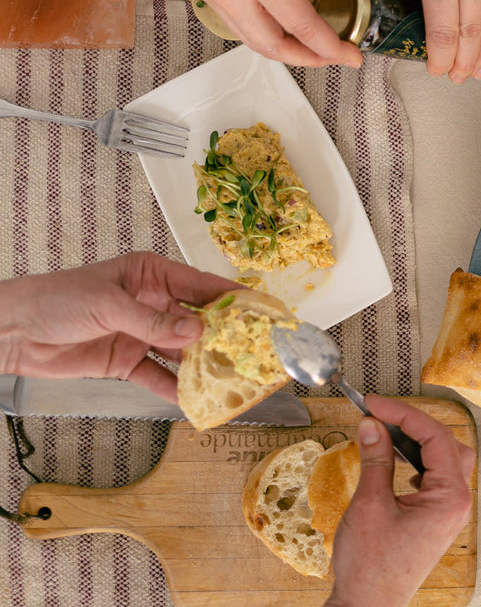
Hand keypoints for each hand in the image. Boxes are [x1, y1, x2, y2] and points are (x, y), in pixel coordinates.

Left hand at [0, 252, 241, 401]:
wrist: (11, 332)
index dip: (232, 296)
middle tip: (253, 350)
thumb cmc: (55, 300)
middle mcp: (152, 303)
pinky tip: (193, 398)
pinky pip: (158, 376)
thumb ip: (153, 321)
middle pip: (197, 320)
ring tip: (230, 378)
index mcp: (151, 275)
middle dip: (223, 336)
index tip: (261, 308)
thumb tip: (196, 331)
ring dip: (202, 365)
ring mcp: (140, 334)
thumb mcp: (108, 304)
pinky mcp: (126, 362)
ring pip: (181, 351)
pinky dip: (174, 388)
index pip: (201, 284)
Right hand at [179, 0, 378, 67]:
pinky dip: (266, 36)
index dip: (331, 47)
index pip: (301, 24)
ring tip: (317, 46)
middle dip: (309, 58)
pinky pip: (239, 28)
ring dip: (287, 52)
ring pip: (253, 42)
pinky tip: (288, 29)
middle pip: (273, 46)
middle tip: (337, 54)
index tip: (354, 55)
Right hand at [325, 395, 475, 606]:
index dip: (404, 413)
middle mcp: (457, 501)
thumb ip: (376, 459)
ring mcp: (448, 510)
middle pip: (446, 443)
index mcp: (451, 497)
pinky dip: (418, 461)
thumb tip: (373, 424)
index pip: (435, 436)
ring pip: (444, 458)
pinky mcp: (435, 517)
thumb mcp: (370, 505)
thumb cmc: (371, 567)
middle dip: (413, 423)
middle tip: (378, 413)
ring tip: (385, 431)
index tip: (375, 403)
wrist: (368, 605)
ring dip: (417, 441)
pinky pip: (436, 476)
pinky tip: (396, 461)